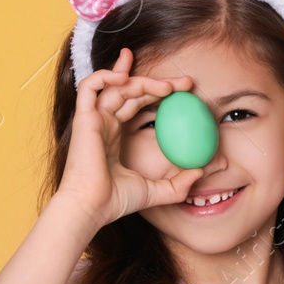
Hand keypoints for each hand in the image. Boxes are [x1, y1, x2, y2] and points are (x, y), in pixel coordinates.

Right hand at [55, 48, 205, 225]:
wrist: (92, 207)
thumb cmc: (115, 201)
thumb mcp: (155, 191)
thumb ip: (177, 184)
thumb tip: (200, 172)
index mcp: (115, 134)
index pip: (135, 102)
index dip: (157, 91)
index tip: (183, 90)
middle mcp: (104, 122)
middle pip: (130, 90)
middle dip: (158, 82)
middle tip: (185, 83)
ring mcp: (93, 119)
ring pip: (115, 85)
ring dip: (141, 79)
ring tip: (167, 86)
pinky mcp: (84, 118)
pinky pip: (90, 86)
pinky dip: (106, 75)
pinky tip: (127, 76)